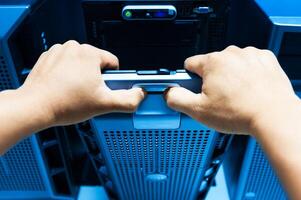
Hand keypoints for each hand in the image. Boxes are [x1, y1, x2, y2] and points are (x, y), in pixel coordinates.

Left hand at [20, 40, 144, 125]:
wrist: (35, 107)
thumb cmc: (64, 103)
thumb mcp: (104, 104)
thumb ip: (128, 100)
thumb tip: (139, 94)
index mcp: (89, 53)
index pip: (113, 63)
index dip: (112, 80)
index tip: (103, 90)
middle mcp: (74, 47)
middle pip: (97, 63)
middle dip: (96, 78)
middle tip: (87, 94)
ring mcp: (59, 51)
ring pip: (82, 64)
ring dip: (81, 76)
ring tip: (73, 91)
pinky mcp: (48, 57)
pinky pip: (67, 64)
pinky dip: (67, 74)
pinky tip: (64, 87)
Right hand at [166, 46, 298, 134]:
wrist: (274, 115)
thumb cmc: (240, 113)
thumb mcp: (199, 110)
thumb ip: (177, 99)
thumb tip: (169, 92)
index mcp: (212, 62)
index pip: (190, 64)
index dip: (190, 78)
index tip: (196, 88)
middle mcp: (230, 54)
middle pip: (212, 64)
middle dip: (212, 79)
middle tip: (219, 98)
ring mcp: (249, 55)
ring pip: (231, 63)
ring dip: (231, 75)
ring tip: (237, 94)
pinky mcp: (265, 59)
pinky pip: (250, 63)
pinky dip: (248, 73)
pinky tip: (250, 87)